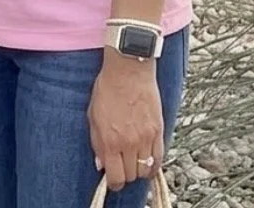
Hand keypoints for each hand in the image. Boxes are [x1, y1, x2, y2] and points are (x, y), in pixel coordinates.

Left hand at [88, 51, 163, 190]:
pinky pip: (160, 157)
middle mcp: (129, 142)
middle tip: (121, 166)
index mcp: (110, 140)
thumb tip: (101, 163)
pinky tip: (147, 158)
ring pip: (146, 169)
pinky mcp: (159, 130)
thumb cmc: (108, 88)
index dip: (114, 183)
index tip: (113, 181)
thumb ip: (97, 142)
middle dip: (125, 174)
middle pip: (132, 175)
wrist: (129, 70)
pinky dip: (153, 162)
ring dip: (139, 169)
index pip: (116, 176)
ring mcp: (146, 138)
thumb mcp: (93, 115)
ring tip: (133, 161)